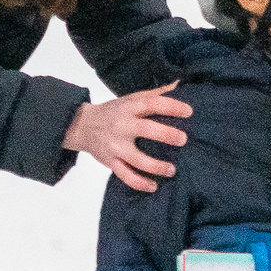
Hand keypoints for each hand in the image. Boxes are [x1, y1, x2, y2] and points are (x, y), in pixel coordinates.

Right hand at [63, 82, 191, 191]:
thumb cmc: (113, 111)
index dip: (171, 106)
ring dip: (156, 166)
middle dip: (166, 134)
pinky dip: (139, 183)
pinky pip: (125, 175)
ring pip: (137, 159)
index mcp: (129, 107)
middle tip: (183, 139)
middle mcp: (122, 126)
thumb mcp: (130, 98)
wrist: (82, 125)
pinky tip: (153, 186)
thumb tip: (178, 84)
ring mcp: (115, 146)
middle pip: (145, 130)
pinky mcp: (110, 161)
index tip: (189, 112)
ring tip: (172, 170)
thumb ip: (154, 94)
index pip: (151, 104)